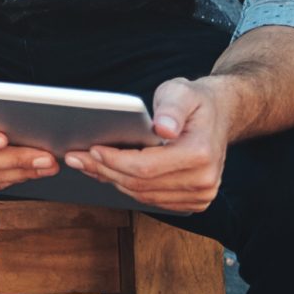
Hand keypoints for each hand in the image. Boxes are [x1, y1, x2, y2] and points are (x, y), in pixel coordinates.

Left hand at [67, 76, 230, 214]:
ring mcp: (201, 194)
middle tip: (75, 158)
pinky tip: (108, 173)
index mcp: (200, 154)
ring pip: (144, 196)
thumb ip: (171, 108)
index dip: (114, 160)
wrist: (218, 116)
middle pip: (141, 184)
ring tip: (86, 165)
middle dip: (104, 170)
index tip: (90, 149)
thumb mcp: (180, 92)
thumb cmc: (193, 102)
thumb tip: (163, 127)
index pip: (146, 167)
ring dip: (112, 181)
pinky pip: (153, 200)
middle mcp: (204, 180)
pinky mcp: (194, 201)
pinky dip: (128, 188)